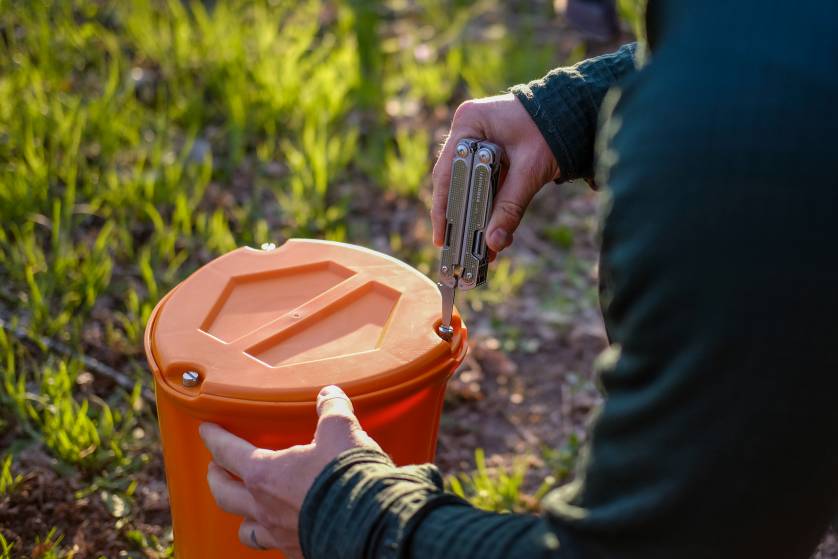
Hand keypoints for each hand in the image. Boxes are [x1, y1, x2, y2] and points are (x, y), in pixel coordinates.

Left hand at [199, 385, 379, 557]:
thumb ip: (331, 409)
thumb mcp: (340, 430)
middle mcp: (264, 507)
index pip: (228, 452)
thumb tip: (330, 395)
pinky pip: (275, 546)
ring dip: (241, 514)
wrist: (368, 524)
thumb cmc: (346, 475)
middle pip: (224, 493)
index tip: (206, 430)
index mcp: (265, 473)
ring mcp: (279, 534)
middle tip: (214, 468)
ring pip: (246, 529)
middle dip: (216, 477)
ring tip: (244, 506)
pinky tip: (281, 531)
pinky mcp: (298, 552)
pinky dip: (272, 536)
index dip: (214, 438)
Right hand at [432, 93, 559, 255]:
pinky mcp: (489, 153)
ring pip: (467, 186)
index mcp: (470, 123)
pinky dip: (487, 207)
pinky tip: (493, 231)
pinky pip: (482, 184)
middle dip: (461, 218)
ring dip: (476, 216)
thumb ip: (511, 206)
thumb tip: (493, 243)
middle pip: (453, 182)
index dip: (443, 208)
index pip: (447, 172)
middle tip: (461, 249)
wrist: (575, 113)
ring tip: (482, 247)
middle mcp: (467, 131)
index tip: (442, 238)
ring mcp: (476, 140)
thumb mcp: (530, 171)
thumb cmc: (552, 129)